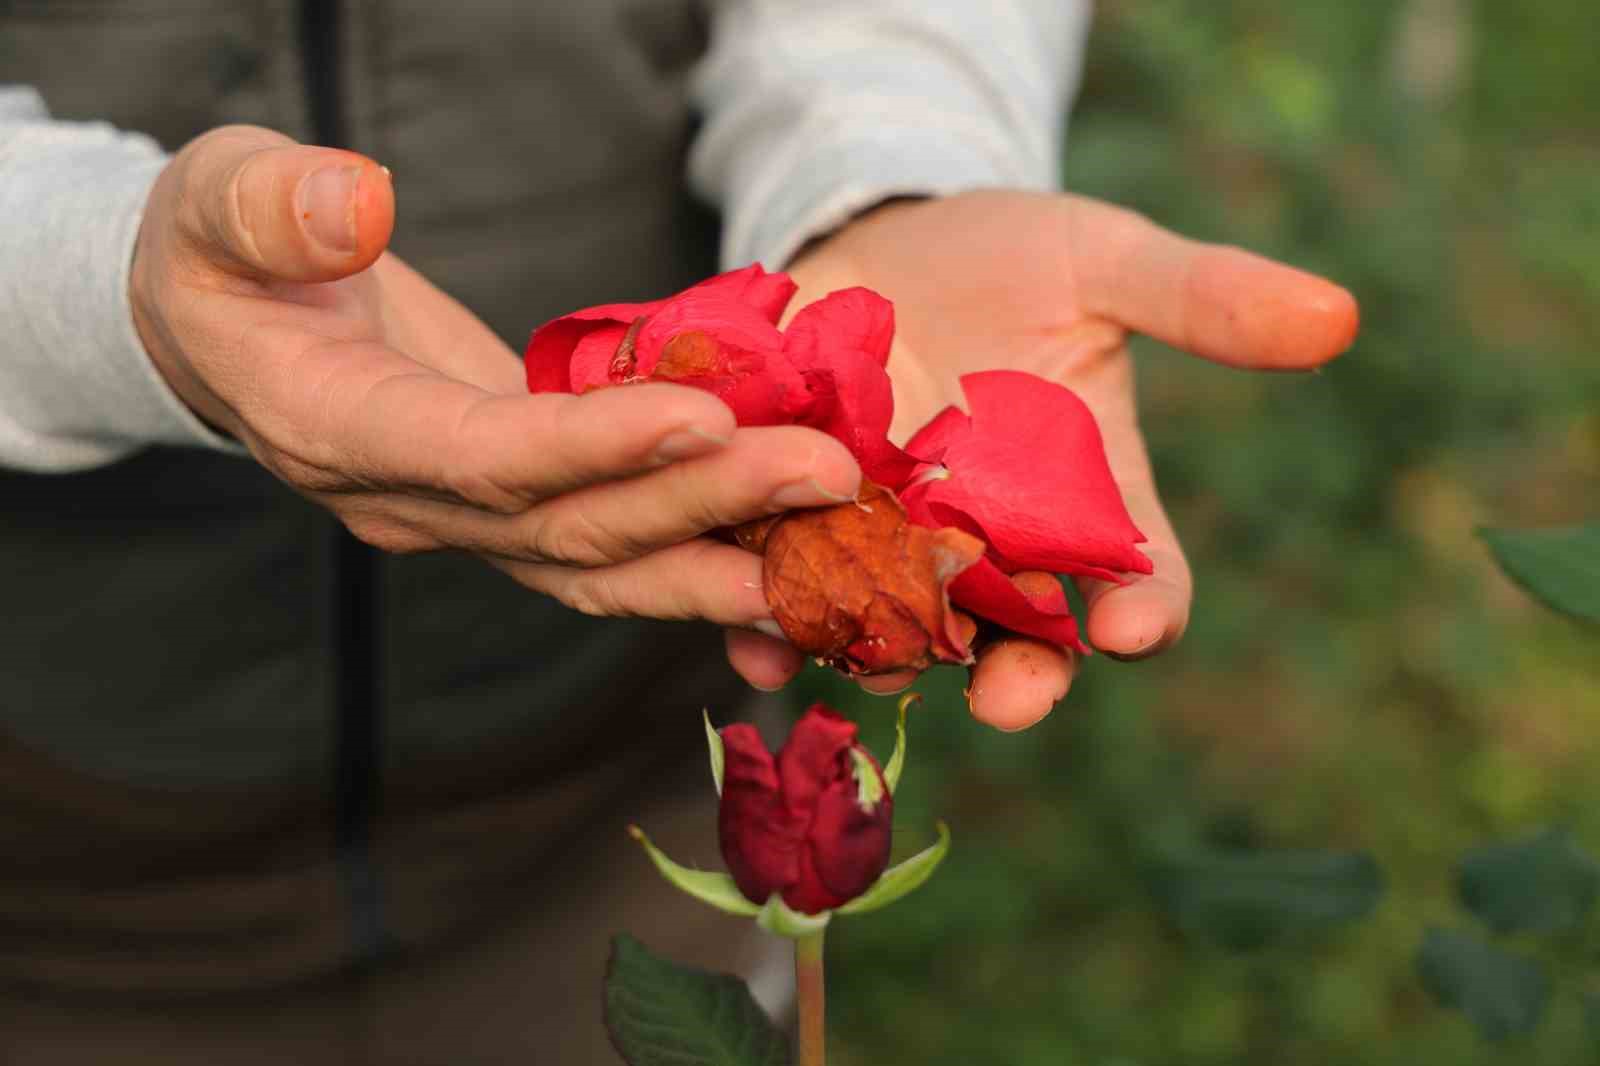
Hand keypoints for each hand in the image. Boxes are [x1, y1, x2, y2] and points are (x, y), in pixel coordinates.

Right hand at [131, 126, 859, 625]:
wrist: (230, 331)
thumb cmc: (223, 255)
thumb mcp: (218, 198)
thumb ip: (272, 206)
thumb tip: (354, 205)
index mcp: (339, 431)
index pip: (480, 456)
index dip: (590, 447)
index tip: (703, 418)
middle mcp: (412, 503)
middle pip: (572, 527)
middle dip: (702, 504)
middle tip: (826, 472)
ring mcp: (469, 519)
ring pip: (606, 567)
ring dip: (724, 562)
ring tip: (839, 551)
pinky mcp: (519, 509)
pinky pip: (618, 556)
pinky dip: (704, 570)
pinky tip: (794, 585)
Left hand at [723, 190, 1357, 727]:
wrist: (885, 237)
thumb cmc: (1012, 254)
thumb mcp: (1106, 260)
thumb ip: (1201, 296)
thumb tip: (1338, 315)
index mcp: (1089, 502)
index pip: (1140, 582)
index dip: (1144, 614)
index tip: (1134, 627)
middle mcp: (998, 547)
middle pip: (1022, 643)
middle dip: (1019, 678)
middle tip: (1008, 700)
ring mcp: (898, 546)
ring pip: (903, 635)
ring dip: (889, 658)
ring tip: (872, 663)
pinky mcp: (806, 525)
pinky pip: (790, 597)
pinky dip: (771, 626)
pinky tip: (755, 642)